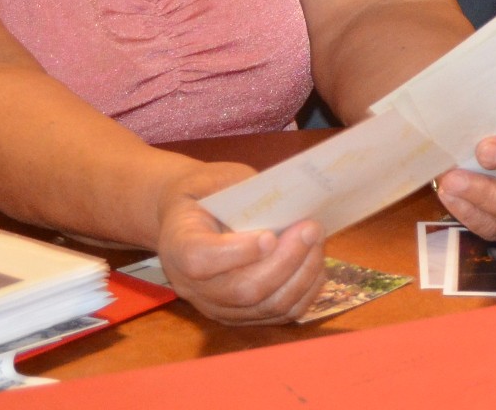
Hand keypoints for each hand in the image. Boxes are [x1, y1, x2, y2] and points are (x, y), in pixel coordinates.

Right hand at [153, 162, 324, 325]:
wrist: (193, 218)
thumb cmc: (208, 193)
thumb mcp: (215, 181)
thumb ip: (244, 193)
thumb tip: (290, 201)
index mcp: (178, 245)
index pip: (202, 261)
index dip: (241, 252)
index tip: (272, 235)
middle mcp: (193, 286)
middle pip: (243, 290)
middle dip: (286, 260)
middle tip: (311, 229)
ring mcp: (217, 306)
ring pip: (267, 306)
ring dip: (302, 274)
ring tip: (317, 242)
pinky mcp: (242, 315)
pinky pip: (280, 313)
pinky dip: (305, 290)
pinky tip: (316, 262)